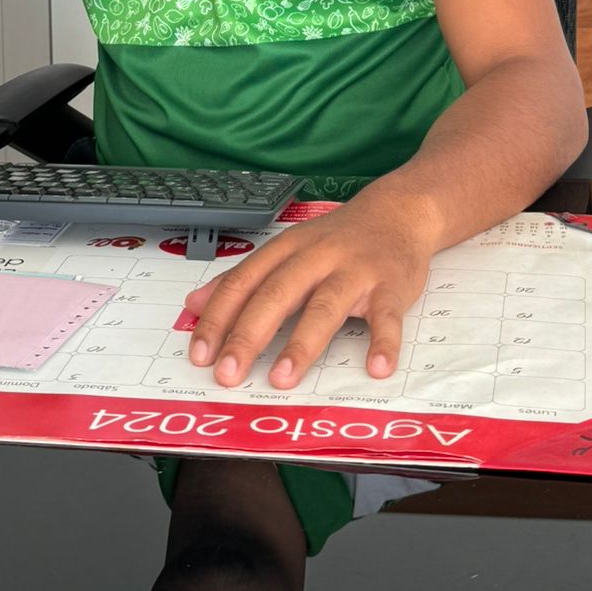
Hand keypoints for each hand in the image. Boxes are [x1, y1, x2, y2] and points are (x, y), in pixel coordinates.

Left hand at [184, 190, 438, 389]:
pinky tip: (376, 368)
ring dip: (302, 343)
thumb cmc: (336, 239)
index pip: (244, 282)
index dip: (219, 317)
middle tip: (227, 374)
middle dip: (249, 334)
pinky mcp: (391, 287)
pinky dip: (383, 342)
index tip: (199, 353)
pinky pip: (387, 316)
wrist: (397, 211)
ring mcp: (355, 271)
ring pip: (325, 306)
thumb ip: (243, 278)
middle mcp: (317, 257)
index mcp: (286, 249)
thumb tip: (194, 305)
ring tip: (282, 379)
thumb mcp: (286, 249)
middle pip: (277, 294)